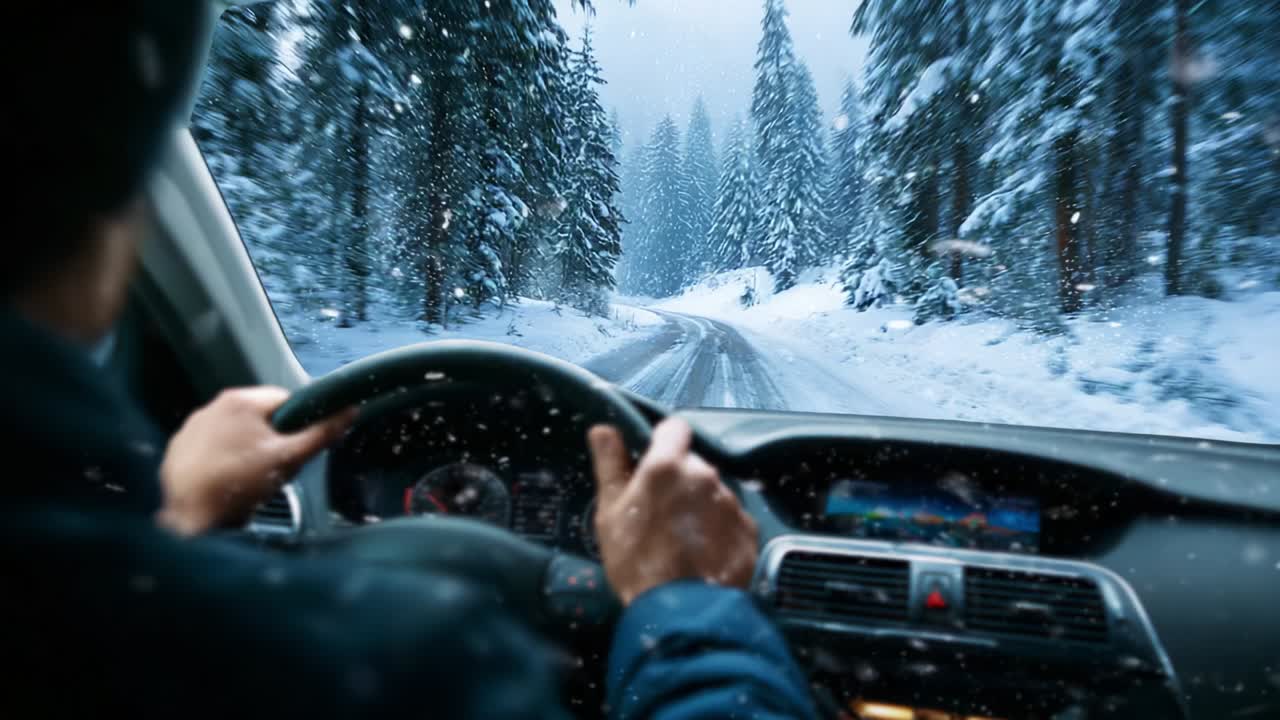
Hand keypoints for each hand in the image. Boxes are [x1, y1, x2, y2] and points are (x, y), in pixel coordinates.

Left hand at [157, 387, 355, 535]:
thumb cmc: (239, 485)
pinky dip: (221, 459)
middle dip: (271, 439)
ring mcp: (191, 427)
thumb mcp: (288, 460)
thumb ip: (321, 433)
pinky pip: (211, 446)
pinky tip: (225, 481)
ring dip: (246, 448)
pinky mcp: (178, 447)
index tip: (294, 448)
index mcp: (240, 401)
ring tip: (248, 478)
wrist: (190, 518)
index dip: (297, 425)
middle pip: (259, 417)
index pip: (285, 400)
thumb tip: (350, 410)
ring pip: (234, 432)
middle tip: (273, 467)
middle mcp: (212, 406)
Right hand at [588, 418, 757, 604]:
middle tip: (661, 514)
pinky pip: (731, 520)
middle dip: (679, 482)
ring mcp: (730, 502)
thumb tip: (603, 429)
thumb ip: (610, 464)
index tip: (653, 463)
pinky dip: (719, 531)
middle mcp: (705, 476)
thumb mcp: (610, 511)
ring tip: (682, 541)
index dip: (664, 442)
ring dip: (700, 507)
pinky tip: (703, 554)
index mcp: (668, 465)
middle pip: (693, 465)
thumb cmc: (635, 560)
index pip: (675, 429)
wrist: (680, 611)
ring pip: (713, 493)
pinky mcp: (748, 529)